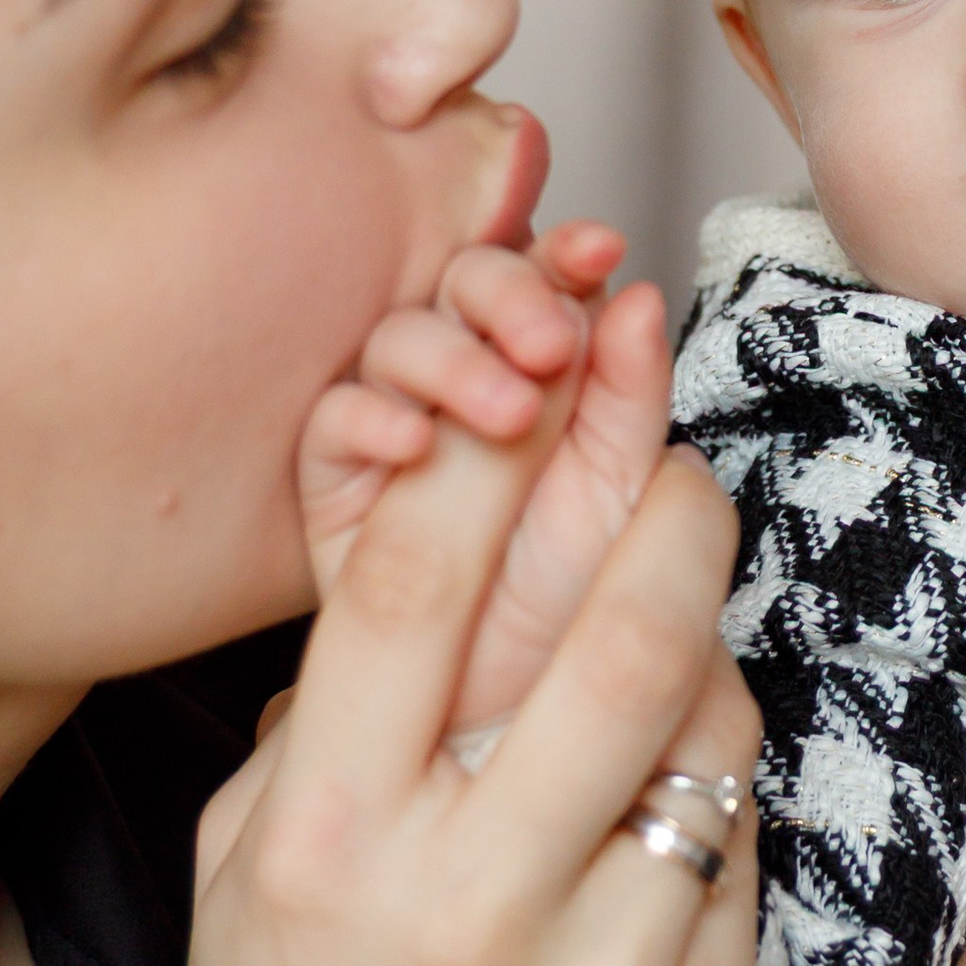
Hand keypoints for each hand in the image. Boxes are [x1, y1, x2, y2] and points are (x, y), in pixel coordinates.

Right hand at [192, 362, 758, 965]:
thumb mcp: (250, 883)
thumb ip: (321, 727)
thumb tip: (424, 547)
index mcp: (325, 848)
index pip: (413, 591)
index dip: (492, 451)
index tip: (544, 369)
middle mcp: (459, 903)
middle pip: (611, 633)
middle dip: (664, 498)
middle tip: (678, 444)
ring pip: (703, 724)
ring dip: (706, 631)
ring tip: (677, 605)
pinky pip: (740, 833)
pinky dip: (721, 768)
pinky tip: (682, 765)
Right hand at [298, 222, 675, 733]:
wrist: (515, 714)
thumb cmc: (576, 610)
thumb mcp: (625, 495)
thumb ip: (627, 395)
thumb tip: (632, 293)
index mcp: (545, 369)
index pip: (542, 278)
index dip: (564, 254)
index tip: (601, 250)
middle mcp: (467, 381)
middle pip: (462, 287)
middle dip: (508, 294)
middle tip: (552, 343)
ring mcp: (399, 424)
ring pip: (398, 341)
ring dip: (452, 358)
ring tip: (507, 413)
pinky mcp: (337, 482)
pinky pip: (333, 423)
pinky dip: (371, 418)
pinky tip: (414, 443)